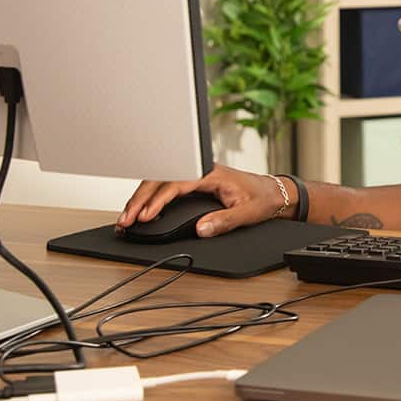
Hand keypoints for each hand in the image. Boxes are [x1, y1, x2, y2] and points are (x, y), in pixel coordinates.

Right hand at [116, 164, 291, 237]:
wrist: (274, 192)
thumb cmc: (262, 198)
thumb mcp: (247, 213)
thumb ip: (224, 221)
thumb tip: (200, 230)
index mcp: (210, 173)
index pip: (176, 183)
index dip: (158, 200)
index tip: (145, 216)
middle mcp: (199, 170)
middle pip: (160, 179)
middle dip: (139, 200)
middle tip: (126, 220)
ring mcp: (194, 174)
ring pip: (159, 181)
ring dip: (140, 198)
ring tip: (126, 217)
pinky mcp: (193, 181)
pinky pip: (165, 185)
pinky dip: (149, 198)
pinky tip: (140, 211)